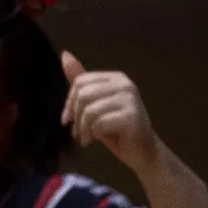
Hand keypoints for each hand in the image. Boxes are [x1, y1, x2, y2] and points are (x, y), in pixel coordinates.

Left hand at [60, 53, 161, 172]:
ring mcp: (130, 99)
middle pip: (83, 95)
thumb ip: (81, 83)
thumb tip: (65, 55)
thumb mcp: (94, 106)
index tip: (67, 120)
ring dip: (83, 129)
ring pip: (89, 110)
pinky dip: (93, 134)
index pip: (80, 82)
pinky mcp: (131, 116)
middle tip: (78, 132)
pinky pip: (99, 123)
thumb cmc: (116, 130)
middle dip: (75, 117)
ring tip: (87, 138)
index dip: (69, 103)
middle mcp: (125, 84)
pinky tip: (96, 140)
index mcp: (115, 78)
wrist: (143, 152)